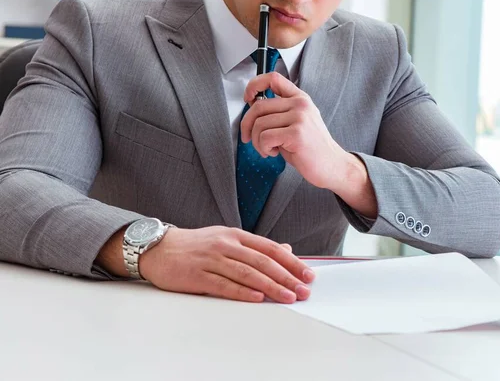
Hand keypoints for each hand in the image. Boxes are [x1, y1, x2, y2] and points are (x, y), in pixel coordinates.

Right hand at [138, 226, 314, 303]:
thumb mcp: (227, 239)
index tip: (308, 274)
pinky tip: (258, 298)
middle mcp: (226, 245)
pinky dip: (242, 292)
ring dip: (271, 286)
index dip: (291, 262)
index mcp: (235, 235)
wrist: (158, 248)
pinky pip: (223, 284)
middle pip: (262, 261)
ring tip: (288, 297)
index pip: (270, 248)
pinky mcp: (197, 275)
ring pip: (247, 273)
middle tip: (304, 290)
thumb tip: (286, 250)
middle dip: (286, 277)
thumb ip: (255, 247)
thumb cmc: (196, 246)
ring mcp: (211, 259)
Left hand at [241, 72, 348, 189]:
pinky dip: (264, 148)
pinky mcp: (296, 134)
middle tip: (249, 138)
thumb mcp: (295, 123)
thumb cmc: (311, 148)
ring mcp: (300, 118)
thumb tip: (252, 105)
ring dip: (257, 142)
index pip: (273, 78)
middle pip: (258, 106)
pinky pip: (265, 137)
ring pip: (259, 124)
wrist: (331, 165)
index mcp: (300, 98)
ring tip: (269, 149)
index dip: (254, 85)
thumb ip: (277, 112)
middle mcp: (300, 104)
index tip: (247, 98)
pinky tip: (275, 152)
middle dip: (247, 125)